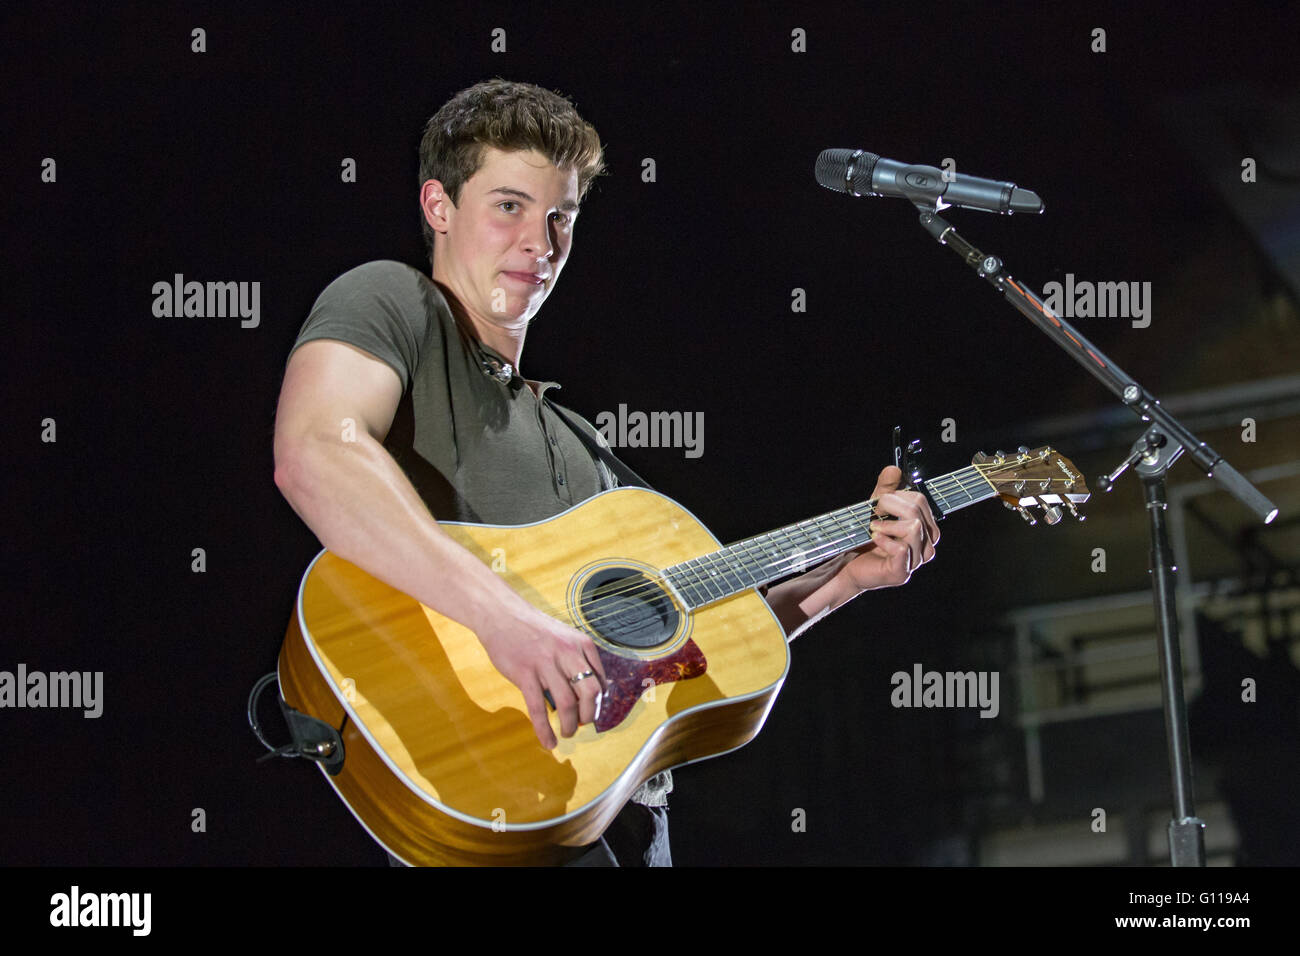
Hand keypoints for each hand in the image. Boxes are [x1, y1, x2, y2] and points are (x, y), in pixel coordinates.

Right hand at [474, 603, 606, 749]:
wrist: (501, 614)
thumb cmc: (533, 628)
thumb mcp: (564, 636)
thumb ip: (578, 658)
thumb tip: (593, 689)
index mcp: (581, 644)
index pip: (601, 680)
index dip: (599, 701)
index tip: (592, 710)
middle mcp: (567, 653)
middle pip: (591, 693)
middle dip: (590, 714)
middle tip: (583, 724)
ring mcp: (545, 664)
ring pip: (567, 703)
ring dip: (570, 725)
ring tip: (567, 733)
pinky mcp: (524, 674)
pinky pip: (538, 709)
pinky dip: (545, 730)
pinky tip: (549, 742)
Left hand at [843, 466, 938, 589]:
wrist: (849, 563)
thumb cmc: (867, 538)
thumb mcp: (875, 509)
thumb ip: (885, 489)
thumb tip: (893, 469)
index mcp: (925, 530)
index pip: (921, 501)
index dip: (898, 497)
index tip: (880, 502)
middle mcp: (925, 546)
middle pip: (917, 512)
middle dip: (891, 506)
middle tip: (873, 515)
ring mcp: (915, 561)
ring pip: (914, 528)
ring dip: (887, 524)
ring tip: (873, 528)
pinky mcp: (902, 573)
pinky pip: (901, 548)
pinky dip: (884, 540)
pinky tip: (874, 539)